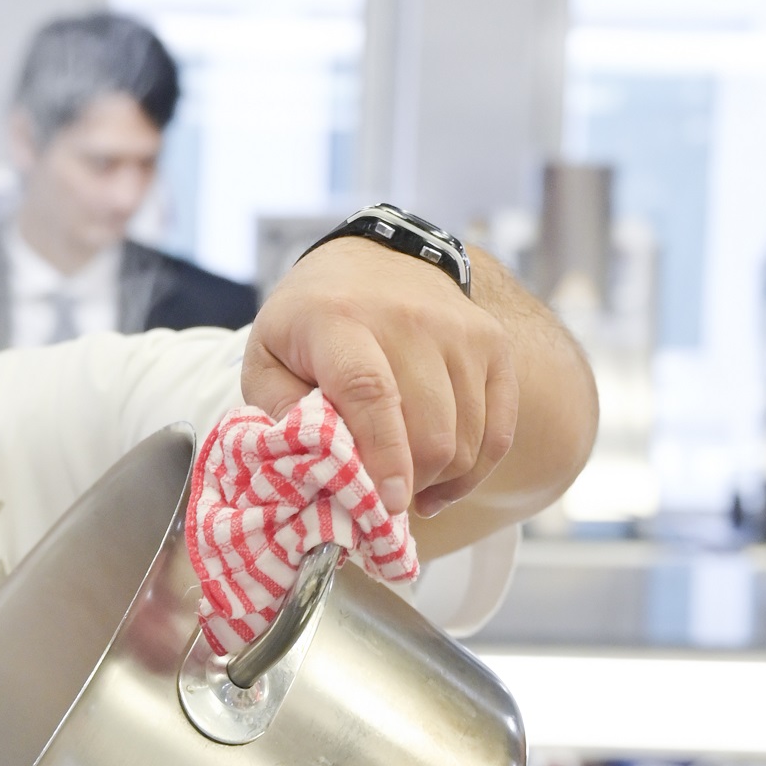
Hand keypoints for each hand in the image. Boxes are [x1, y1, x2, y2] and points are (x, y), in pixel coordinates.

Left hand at [244, 236, 518, 517]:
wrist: (373, 261)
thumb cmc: (309, 323)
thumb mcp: (266, 359)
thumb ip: (279, 413)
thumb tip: (317, 468)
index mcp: (341, 321)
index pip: (372, 393)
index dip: (384, 456)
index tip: (387, 505)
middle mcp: (410, 319)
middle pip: (430, 431)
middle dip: (406, 483)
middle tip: (376, 497)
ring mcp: (460, 331)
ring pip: (466, 440)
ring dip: (436, 480)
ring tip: (403, 483)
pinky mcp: (492, 345)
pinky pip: (498, 431)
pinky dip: (473, 472)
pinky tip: (441, 484)